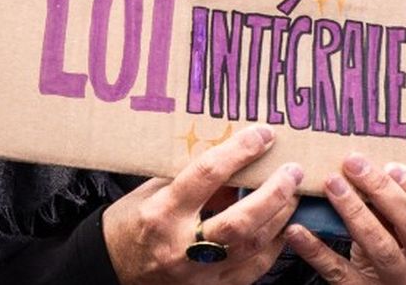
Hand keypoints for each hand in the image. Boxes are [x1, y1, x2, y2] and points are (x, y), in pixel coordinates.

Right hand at [102, 125, 301, 284]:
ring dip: (280, 217)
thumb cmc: (130, 224)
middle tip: (292, 171)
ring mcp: (198, 274)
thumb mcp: (151, 190)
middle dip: (274, 193)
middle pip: (239, 221)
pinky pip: (254, 269)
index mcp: (162, 213)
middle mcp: (181, 247)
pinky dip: (274, 244)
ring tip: (293, 193)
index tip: (262, 135)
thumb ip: (189, 174)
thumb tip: (232, 153)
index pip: (207, 176)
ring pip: (253, 247)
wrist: (112, 269)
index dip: (239, 151)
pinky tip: (282, 225)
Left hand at [286, 154, 405, 283]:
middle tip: (353, 163)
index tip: (394, 166)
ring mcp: (401, 283)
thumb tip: (371, 159)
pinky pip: (340, 272)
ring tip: (331, 184)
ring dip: (354, 211)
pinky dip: (316, 250)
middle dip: (381, 190)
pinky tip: (297, 230)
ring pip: (380, 246)